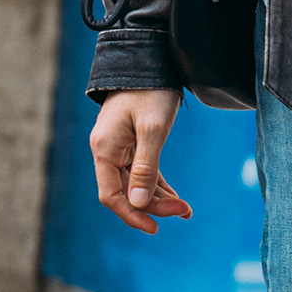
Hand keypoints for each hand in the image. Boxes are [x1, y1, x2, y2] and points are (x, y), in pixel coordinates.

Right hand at [89, 91, 193, 233]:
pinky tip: (177, 198)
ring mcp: (119, 148)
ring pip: (136, 184)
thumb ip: (145, 166)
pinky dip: (159, 185)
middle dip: (153, 205)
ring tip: (186, 210)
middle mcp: (108, 151)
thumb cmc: (150, 92)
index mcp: (105, 149)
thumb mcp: (153, 129)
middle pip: (125, 191)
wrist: (149, 63)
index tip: (154, 228)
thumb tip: (137, 203)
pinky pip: (143, 172)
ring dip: (159, 198)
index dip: (131, 214)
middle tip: (184, 212)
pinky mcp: (133, 144)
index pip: (111, 194)